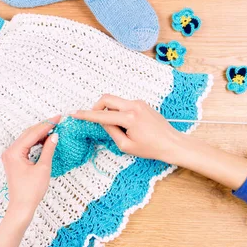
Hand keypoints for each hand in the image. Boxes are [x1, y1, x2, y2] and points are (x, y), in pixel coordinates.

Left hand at [1, 115, 59, 219]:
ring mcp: (10, 156)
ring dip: (39, 133)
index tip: (58, 118)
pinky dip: (35, 141)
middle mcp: (10, 151)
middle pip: (28, 133)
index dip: (47, 125)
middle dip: (43, 127)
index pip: (32, 133)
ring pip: (26, 138)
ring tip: (53, 128)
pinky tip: (45, 139)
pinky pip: (25, 146)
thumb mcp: (43, 168)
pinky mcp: (14, 160)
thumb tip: (54, 136)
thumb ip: (48, 149)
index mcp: (14, 152)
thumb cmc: (31, 191)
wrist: (22, 207)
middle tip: (57, 121)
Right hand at [71, 95, 186, 164]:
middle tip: (94, 118)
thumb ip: (111, 131)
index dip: (86, 115)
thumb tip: (103, 122)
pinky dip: (118, 112)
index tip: (74, 113)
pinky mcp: (142, 104)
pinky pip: (123, 104)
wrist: (172, 143)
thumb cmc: (151, 148)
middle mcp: (134, 106)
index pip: (102, 115)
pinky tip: (125, 125)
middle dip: (96, 107)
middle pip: (107, 98)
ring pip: (115, 101)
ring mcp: (139, 103)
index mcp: (129, 118)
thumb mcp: (126, 146)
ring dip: (109, 111)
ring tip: (117, 128)